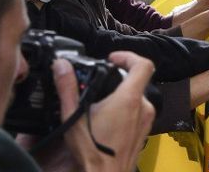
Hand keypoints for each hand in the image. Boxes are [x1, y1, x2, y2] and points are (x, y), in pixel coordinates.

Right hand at [53, 51, 154, 171]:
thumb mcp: (74, 117)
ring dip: (122, 94)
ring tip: (102, 102)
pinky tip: (108, 118)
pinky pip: (138, 111)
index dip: (129, 56)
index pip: (143, 65)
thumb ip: (68, 88)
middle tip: (102, 81)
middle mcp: (143, 107)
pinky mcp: (145, 130)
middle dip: (119, 78)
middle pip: (138, 80)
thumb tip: (61, 66)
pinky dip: (126, 109)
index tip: (113, 59)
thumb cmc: (93, 153)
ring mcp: (146, 119)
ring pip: (137, 96)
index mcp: (129, 99)